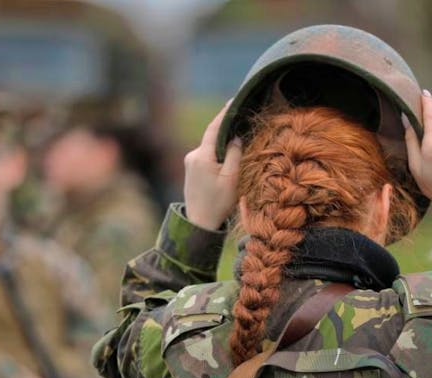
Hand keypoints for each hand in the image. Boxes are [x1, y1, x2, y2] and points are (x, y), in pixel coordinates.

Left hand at [184, 101, 243, 229]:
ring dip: (222, 145)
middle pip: (212, 137)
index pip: (215, 128)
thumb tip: (235, 137)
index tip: (233, 100)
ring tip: (237, 143)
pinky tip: (226, 160)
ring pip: (210, 147)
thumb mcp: (231, 179)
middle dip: (226, 130)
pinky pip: (206, 156)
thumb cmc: (217, 203)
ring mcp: (189, 162)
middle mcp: (193, 155)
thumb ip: (234, 154)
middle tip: (241, 121)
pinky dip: (217, 154)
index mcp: (202, 156)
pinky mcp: (190, 169)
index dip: (224, 113)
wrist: (198, 223)